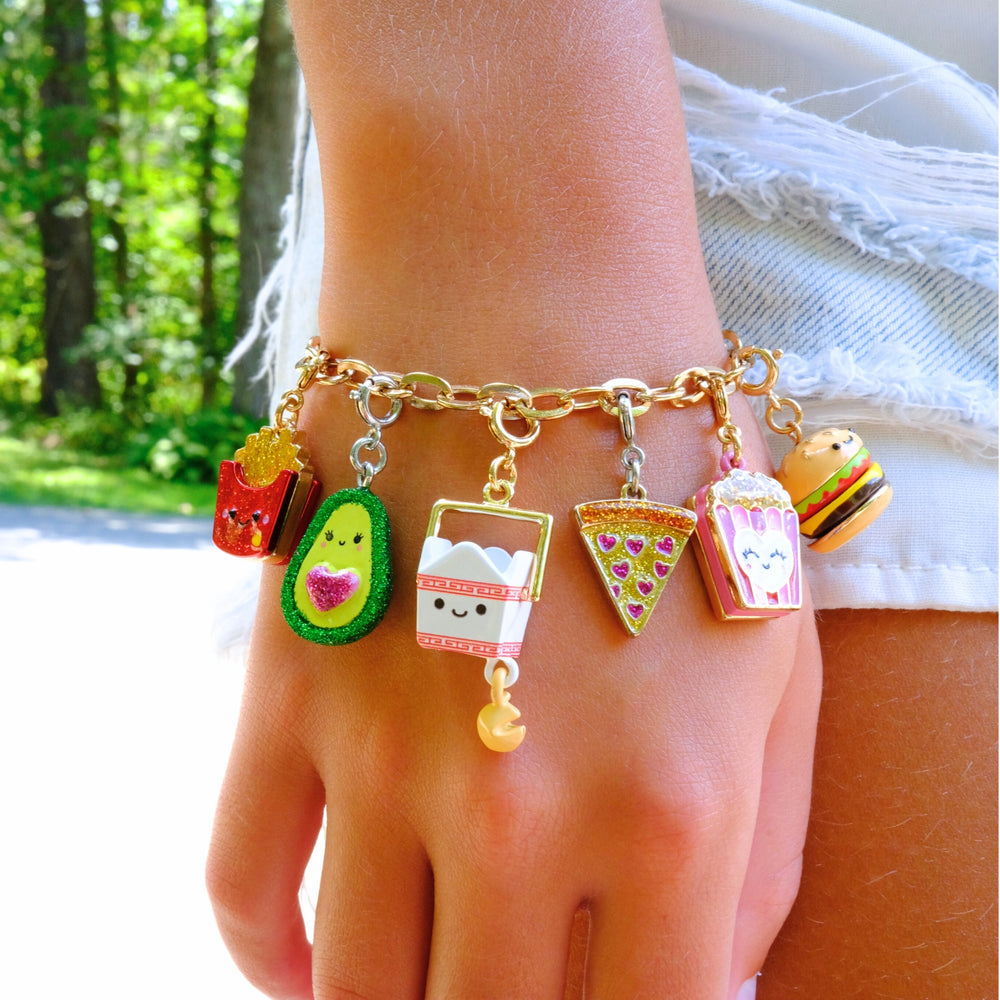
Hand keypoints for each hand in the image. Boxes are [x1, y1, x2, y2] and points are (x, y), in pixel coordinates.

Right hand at [206, 386, 821, 998]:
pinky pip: (240, 883)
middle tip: (519, 982)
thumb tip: (717, 986)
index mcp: (673, 808)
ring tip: (427, 977)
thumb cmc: (675, 475)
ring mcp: (381, 753)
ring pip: (355, 989)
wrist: (530, 311)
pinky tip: (311, 957)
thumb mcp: (784, 659)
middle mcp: (518, 808)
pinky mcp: (285, 689)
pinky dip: (269, 950)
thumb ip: (768, 853)